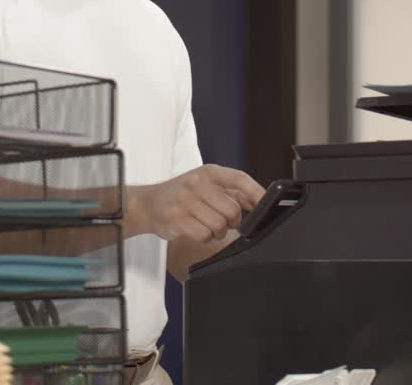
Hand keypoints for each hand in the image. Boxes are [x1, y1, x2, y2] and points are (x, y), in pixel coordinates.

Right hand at [129, 165, 266, 242]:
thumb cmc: (180, 194)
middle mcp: (197, 183)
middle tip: (222, 221)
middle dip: (232, 222)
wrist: (147, 203)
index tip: (264, 204)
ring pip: (220, 225)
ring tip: (207, 226)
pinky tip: (196, 230)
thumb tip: (256, 200)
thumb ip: (231, 190)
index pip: (240, 179)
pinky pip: (204, 235)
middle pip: (233, 210)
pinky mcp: (177, 219)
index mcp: (208, 172)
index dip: (256, 192)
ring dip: (218, 232)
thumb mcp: (204, 184)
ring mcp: (186, 201)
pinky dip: (204, 237)